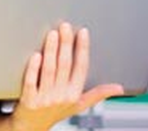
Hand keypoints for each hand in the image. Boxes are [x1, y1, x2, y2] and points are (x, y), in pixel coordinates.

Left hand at [9, 23, 123, 130]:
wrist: (31, 127)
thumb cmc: (55, 112)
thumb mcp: (79, 105)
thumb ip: (97, 94)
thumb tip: (119, 88)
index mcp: (75, 94)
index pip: (81, 68)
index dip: (83, 49)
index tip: (82, 32)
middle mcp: (62, 96)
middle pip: (65, 65)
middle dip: (66, 44)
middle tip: (65, 26)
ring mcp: (45, 98)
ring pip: (50, 70)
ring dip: (51, 51)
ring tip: (52, 34)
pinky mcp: (29, 100)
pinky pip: (31, 82)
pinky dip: (34, 68)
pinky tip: (36, 55)